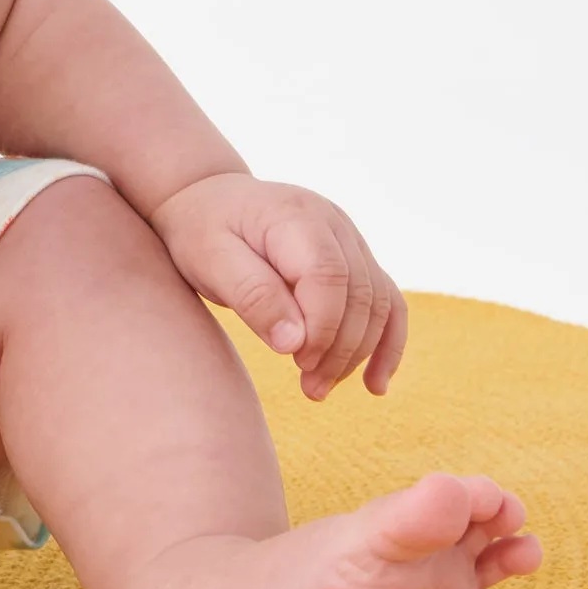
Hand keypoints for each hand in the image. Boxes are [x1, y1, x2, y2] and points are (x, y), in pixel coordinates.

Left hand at [148, 172, 407, 398]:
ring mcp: (349, 239)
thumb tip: (295, 344)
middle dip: (340, 349)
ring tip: (318, 388)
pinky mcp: (354, 258)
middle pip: (360, 294)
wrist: (206, 199)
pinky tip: (374, 385)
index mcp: (296, 216)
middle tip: (309, 388)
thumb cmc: (201, 231)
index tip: (298, 361)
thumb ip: (252, 297)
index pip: (329, 276)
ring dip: (357, 353)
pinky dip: (386, 343)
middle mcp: (333, 223)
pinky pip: (386, 301)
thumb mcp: (209, 261)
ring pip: (378, 302)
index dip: (323, 326)